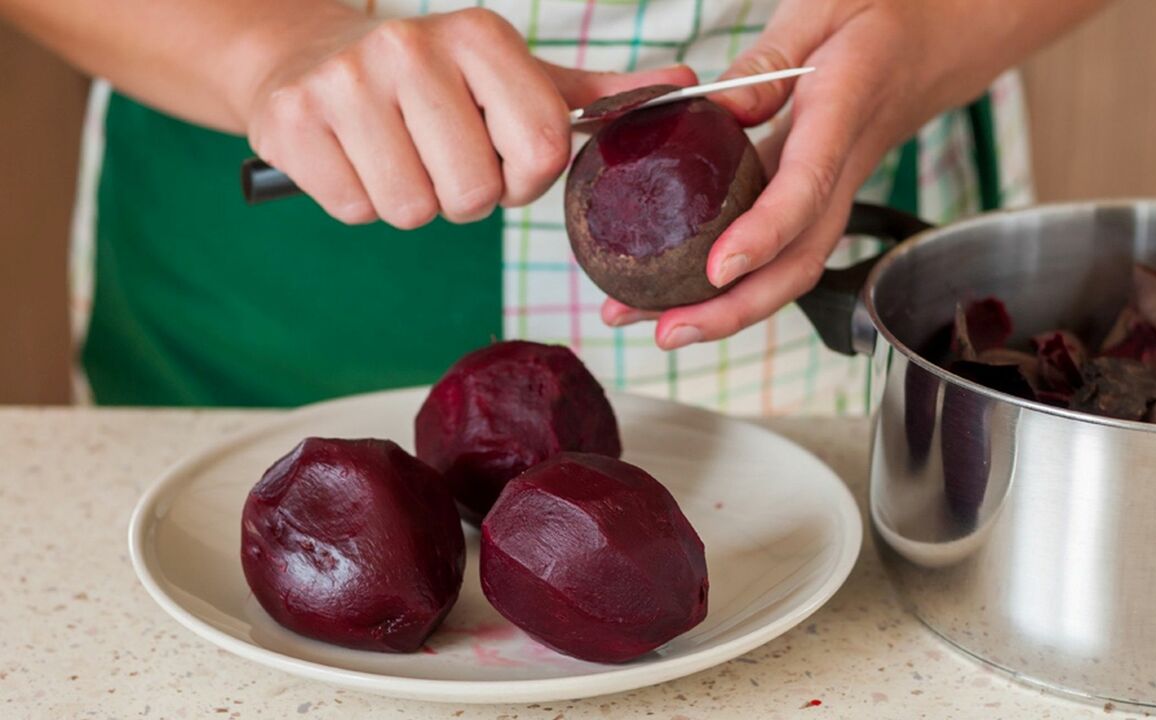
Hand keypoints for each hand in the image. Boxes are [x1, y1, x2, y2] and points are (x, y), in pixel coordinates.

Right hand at [242, 7, 695, 228]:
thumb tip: (686, 87)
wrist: (311, 57)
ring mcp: (345, 82)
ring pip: (414, 210)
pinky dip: (360, 201)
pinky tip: (355, 157)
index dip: (524, 178)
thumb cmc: (435, 83)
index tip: (501, 158)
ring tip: (396, 153)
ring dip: (413, 200)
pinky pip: (357, 210)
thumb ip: (597, 94)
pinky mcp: (290, 122)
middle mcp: (411, 47)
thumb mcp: (516, 79)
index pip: (540, 149)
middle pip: (475, 192)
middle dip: (465, 194)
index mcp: (479, 34)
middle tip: (440, 156)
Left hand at [602, 0, 1105, 348]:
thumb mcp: (824, 6)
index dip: (764, 234)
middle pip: (799, 259)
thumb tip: (720, 109)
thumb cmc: (883, 15)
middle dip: (736, 307)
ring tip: (655, 327)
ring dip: (726, 310)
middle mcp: (842, 166)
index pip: (806, 186)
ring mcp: (832, 191)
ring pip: (789, 268)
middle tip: (668, 331)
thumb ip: (769, 55)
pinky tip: (679, 294)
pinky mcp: (815, 198)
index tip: (719, 270)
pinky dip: (732, 283)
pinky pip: (779, 250)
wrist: (940, 39)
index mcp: (843, 110)